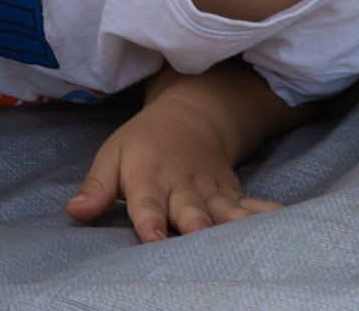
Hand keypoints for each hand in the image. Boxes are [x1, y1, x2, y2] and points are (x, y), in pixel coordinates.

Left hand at [65, 90, 282, 242]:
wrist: (191, 115)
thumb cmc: (143, 144)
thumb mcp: (112, 156)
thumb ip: (97, 188)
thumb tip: (74, 212)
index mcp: (149, 177)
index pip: (147, 204)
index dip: (149, 222)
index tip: (152, 239)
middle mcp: (182, 186)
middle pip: (190, 211)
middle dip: (195, 227)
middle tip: (200, 239)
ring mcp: (210, 190)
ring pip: (224, 210)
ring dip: (234, 226)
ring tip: (248, 243)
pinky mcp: (231, 193)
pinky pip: (250, 205)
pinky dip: (266, 214)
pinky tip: (284, 224)